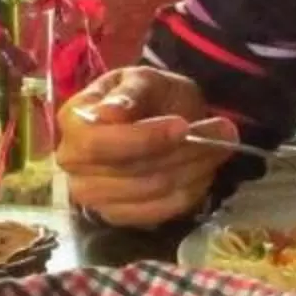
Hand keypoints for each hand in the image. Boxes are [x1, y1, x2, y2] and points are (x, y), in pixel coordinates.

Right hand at [53, 65, 246, 227]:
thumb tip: (109, 114)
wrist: (160, 116)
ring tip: (221, 146)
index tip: (183, 126)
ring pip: (150, 191)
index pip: (97, 143)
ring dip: (193, 169)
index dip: (142, 139)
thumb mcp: (145, 79)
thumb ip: (130, 94)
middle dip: (181, 153)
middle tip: (223, 131)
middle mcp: (72, 163)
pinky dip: (189, 191)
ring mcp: (92, 195)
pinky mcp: (116, 216)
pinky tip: (204, 170)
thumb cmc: (148, 95)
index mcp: (72, 121)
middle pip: (129, 172)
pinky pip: (158, 212)